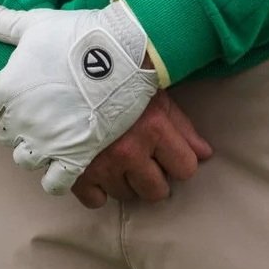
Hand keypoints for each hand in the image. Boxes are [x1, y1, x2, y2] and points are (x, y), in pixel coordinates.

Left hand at [0, 0, 157, 195]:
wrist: (122, 53)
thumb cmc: (76, 34)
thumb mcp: (32, 23)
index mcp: (6, 88)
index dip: (1, 103)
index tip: (20, 95)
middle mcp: (20, 119)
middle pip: (5, 135)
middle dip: (18, 126)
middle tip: (40, 112)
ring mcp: (47, 141)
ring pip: (24, 160)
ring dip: (34, 151)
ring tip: (51, 136)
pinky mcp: (75, 158)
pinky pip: (53, 184)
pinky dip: (55, 180)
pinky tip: (64, 165)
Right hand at [69, 91, 211, 208]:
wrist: (63, 68)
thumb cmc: (115, 78)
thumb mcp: (153, 93)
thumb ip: (182, 126)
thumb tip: (205, 154)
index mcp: (153, 128)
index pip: (186, 168)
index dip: (178, 160)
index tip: (167, 151)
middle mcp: (128, 151)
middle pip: (157, 191)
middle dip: (153, 177)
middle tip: (142, 159)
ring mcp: (100, 164)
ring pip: (126, 195)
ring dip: (124, 180)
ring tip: (115, 158)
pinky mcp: (75, 172)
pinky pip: (95, 200)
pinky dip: (96, 189)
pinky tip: (96, 170)